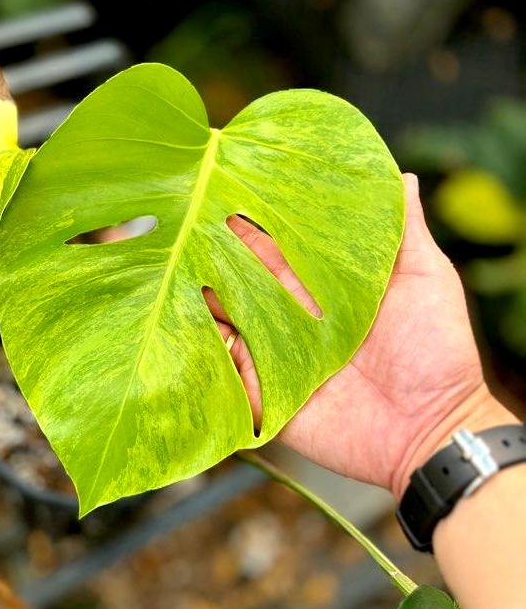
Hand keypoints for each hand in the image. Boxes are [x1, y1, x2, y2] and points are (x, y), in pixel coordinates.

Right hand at [208, 173, 513, 498]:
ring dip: (199, 298)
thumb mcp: (427, 281)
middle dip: (211, 253)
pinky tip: (179, 329)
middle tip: (180, 226)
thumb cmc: (438, 354)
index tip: (224, 188)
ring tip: (170, 273)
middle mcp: (293, 316)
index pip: (278, 244)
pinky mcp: (265, 394)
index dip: (253, 219)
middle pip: (241, 278)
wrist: (431, 432)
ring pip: (225, 320)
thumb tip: (400, 176)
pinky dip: (201, 352)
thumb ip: (406, 231)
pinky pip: (224, 372)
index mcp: (326, 285)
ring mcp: (276, 355)